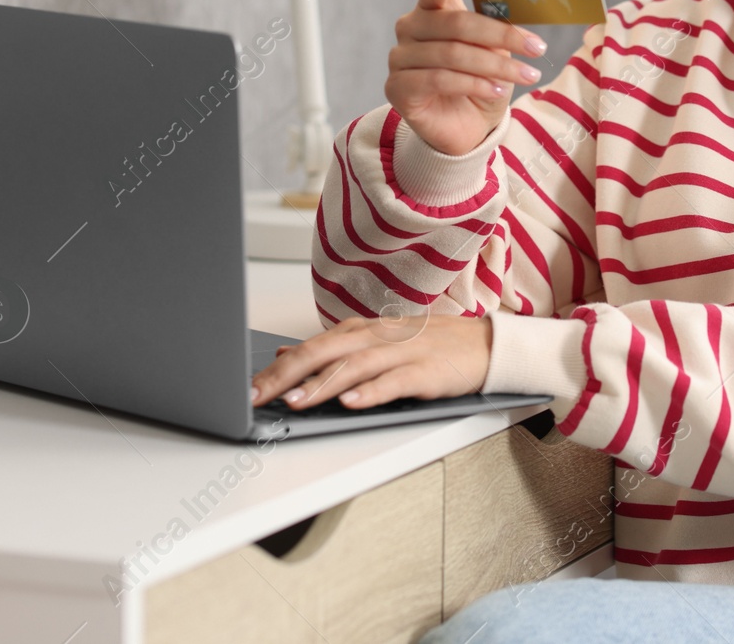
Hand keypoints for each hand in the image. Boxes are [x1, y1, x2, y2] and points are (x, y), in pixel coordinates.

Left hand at [250, 315, 493, 409]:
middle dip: (288, 376)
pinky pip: (395, 382)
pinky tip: (352, 403)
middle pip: (325, 352)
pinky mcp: (426, 371)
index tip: (249, 388)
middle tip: (258, 396)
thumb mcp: (376, 342)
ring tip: (296, 402)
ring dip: (323, 385)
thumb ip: (332, 349)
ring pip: (355, 366)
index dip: (278, 368)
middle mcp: (378, 337)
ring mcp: (403, 352)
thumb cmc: (429, 346)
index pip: (311, 347)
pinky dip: (372, 392)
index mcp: (362, 330)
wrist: (485, 344)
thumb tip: (285, 355)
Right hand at [386, 0, 548, 155]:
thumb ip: (496, 29)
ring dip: (496, 66)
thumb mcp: (495, 51)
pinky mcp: (397, 87)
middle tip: (536, 47)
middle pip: (454, 22)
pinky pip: (438, 79)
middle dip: (501, 35)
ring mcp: (400, 57)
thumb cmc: (481, 81)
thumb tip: (517, 18)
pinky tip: (497, 91)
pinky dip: (474, 84)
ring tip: (526, 75)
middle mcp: (410, 27)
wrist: (467, 126)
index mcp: (432, 8)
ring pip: (452, 54)